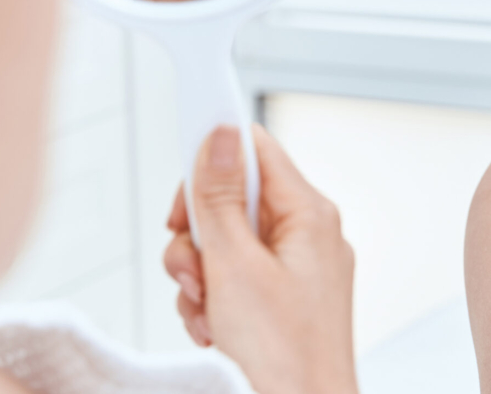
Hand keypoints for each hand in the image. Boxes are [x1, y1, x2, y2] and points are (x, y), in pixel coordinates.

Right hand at [164, 125, 357, 393]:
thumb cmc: (285, 356)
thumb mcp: (234, 264)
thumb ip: (219, 196)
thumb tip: (219, 134)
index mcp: (307, 214)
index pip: (255, 149)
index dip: (212, 160)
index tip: (183, 187)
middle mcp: (305, 235)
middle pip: (231, 200)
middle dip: (197, 237)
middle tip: (193, 269)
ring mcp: (294, 269)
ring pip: (224, 243)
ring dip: (199, 276)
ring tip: (207, 310)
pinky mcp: (281, 299)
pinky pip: (232, 278)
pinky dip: (213, 301)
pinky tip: (214, 329)